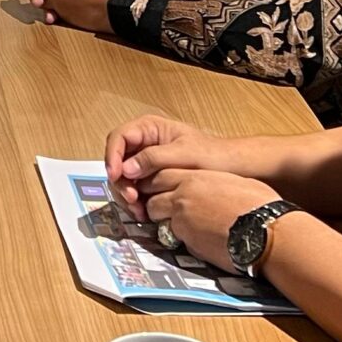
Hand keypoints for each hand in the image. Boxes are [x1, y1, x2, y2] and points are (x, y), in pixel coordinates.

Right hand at [103, 114, 233, 214]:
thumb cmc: (211, 154)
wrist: (229, 167)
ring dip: (125, 195)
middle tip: (131, 199)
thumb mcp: (183, 153)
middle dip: (120, 181)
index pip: (119, 137)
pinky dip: (134, 202)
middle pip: (117, 160)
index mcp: (148, 128)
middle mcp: (142, 143)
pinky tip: (143, 212)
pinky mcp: (148, 178)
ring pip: (122, 178)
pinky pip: (133, 189)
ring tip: (139, 210)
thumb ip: (154, 158)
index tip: (115, 175)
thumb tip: (126, 168)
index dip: (112, 156)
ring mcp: (144, 161)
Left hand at [141, 169, 282, 269]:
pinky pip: (170, 236)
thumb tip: (214, 186)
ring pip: (155, 215)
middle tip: (161, 208)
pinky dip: (176, 237)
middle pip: (151, 194)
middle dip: (153, 200)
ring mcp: (181, 217)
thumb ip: (214, 182)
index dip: (158, 182)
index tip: (160, 188)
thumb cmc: (259, 205)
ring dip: (161, 219)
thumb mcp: (235, 182)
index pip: (161, 173)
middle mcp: (183, 194)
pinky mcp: (186, 239)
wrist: (265, 231)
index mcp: (195, 176)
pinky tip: (193, 239)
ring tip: (176, 225)